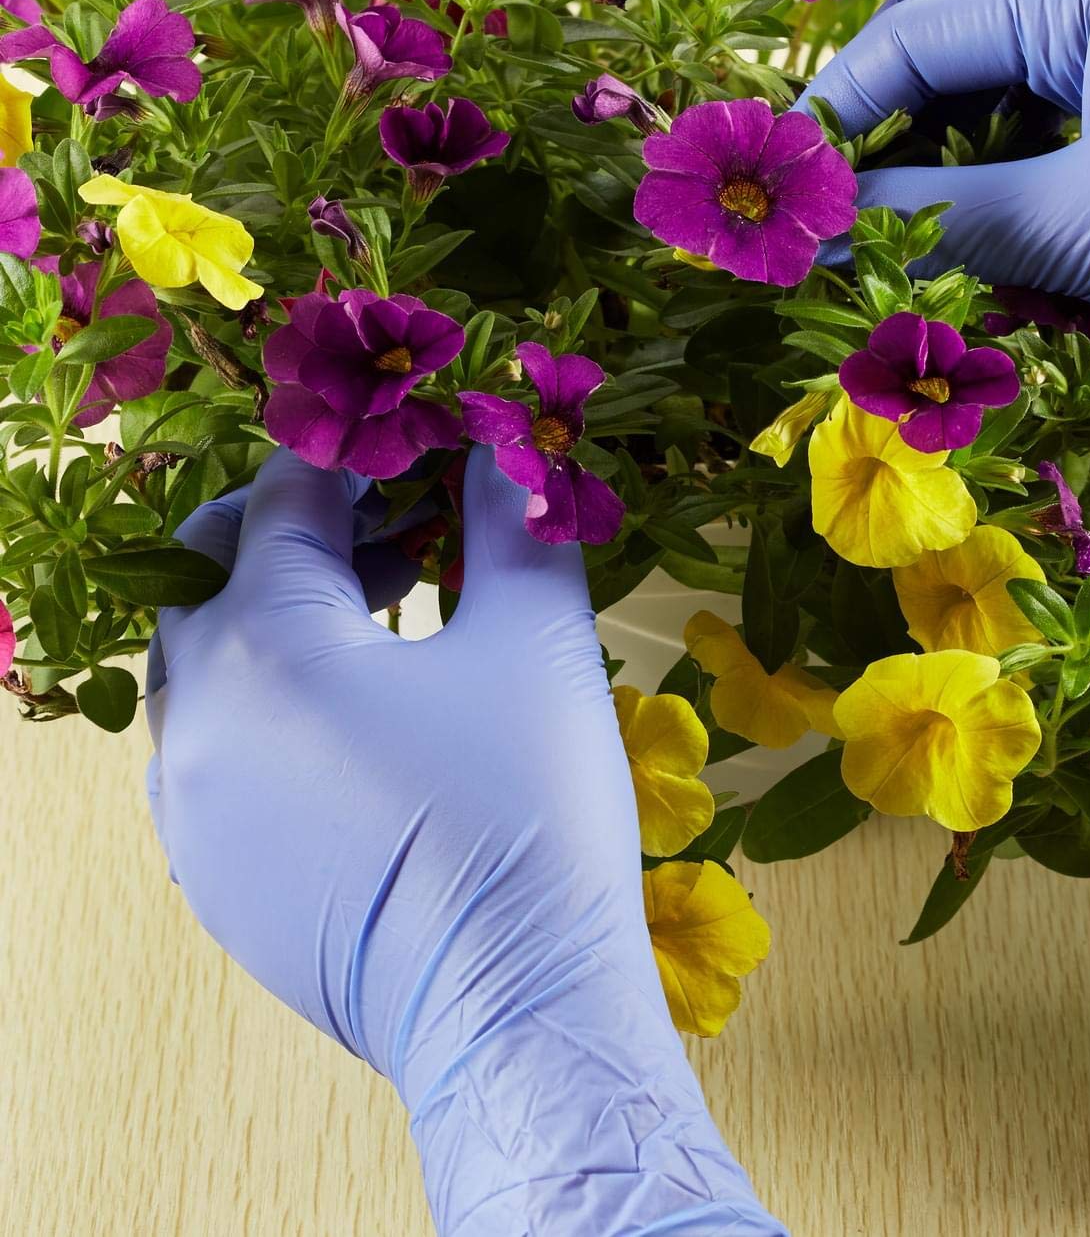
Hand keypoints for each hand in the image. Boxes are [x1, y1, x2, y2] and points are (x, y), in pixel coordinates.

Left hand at [145, 446, 782, 1236]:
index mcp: (268, 644)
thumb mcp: (536, 643)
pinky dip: (269, 697)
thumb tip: (507, 449)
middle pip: (214, 571)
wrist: (510, 1006)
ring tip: (388, 618)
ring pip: (205, 661)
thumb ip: (513, 524)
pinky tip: (361, 718)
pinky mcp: (209, 870)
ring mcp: (190, 804)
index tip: (416, 444)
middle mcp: (197, 716)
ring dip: (282, 613)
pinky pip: (213, 745)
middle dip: (302, 527)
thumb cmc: (527, 812)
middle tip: (399, 531)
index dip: (357, 453)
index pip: (285, 498)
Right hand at [799, 0, 1089, 545]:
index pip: (928, 28)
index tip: (788, 183)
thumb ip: (940, 214)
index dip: (843, 105)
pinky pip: (1061, 126)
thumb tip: (831, 223)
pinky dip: (1011, 176)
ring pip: (1008, 85)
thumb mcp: (1076, 226)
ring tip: (907, 229)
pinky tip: (991, 235)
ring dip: (948, 153)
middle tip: (839, 200)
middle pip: (962, 33)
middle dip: (892, 116)